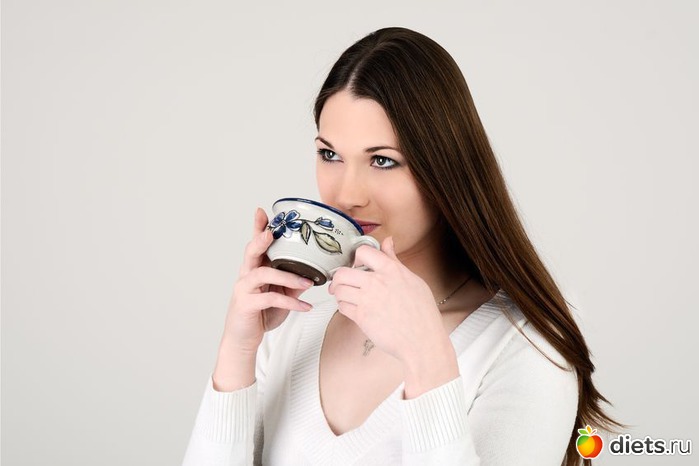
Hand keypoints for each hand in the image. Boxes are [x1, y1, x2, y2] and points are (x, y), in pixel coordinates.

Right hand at [221, 207, 314, 353]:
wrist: (244, 339)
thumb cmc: (261, 313)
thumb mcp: (281, 295)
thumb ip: (292, 281)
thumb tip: (312, 273)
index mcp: (254, 268)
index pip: (255, 244)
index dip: (257, 227)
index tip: (262, 211)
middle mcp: (246, 275)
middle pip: (251, 252)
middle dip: (260, 240)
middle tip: (271, 233)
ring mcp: (244, 289)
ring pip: (263, 274)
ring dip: (288, 276)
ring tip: (307, 283)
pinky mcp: (246, 305)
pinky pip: (270, 299)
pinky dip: (290, 302)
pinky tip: (304, 306)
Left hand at [328, 236, 449, 363]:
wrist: (422, 340)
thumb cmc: (422, 313)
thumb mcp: (413, 280)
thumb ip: (395, 260)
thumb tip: (388, 242)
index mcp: (391, 270)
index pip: (364, 251)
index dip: (357, 257)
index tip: (357, 264)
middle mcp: (377, 282)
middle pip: (343, 272)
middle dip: (340, 277)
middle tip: (343, 282)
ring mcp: (367, 299)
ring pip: (339, 290)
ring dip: (340, 293)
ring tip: (347, 296)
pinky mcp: (361, 317)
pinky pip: (342, 307)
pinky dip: (344, 307)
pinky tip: (352, 308)